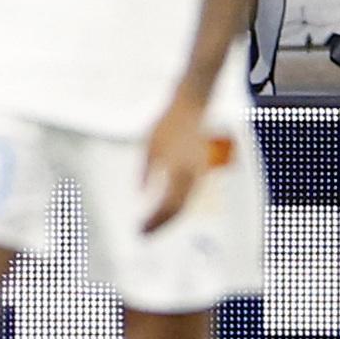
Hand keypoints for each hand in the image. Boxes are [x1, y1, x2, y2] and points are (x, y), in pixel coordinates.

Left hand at [139, 90, 214, 232]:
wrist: (191, 105)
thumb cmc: (169, 122)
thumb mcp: (150, 146)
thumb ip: (146, 172)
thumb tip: (140, 193)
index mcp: (178, 168)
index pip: (167, 205)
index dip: (153, 221)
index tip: (139, 229)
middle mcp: (192, 174)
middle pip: (178, 210)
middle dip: (160, 224)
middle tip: (143, 233)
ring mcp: (199, 172)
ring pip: (185, 205)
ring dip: (168, 218)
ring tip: (152, 225)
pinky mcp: (200, 170)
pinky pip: (189, 195)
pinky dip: (176, 207)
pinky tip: (164, 209)